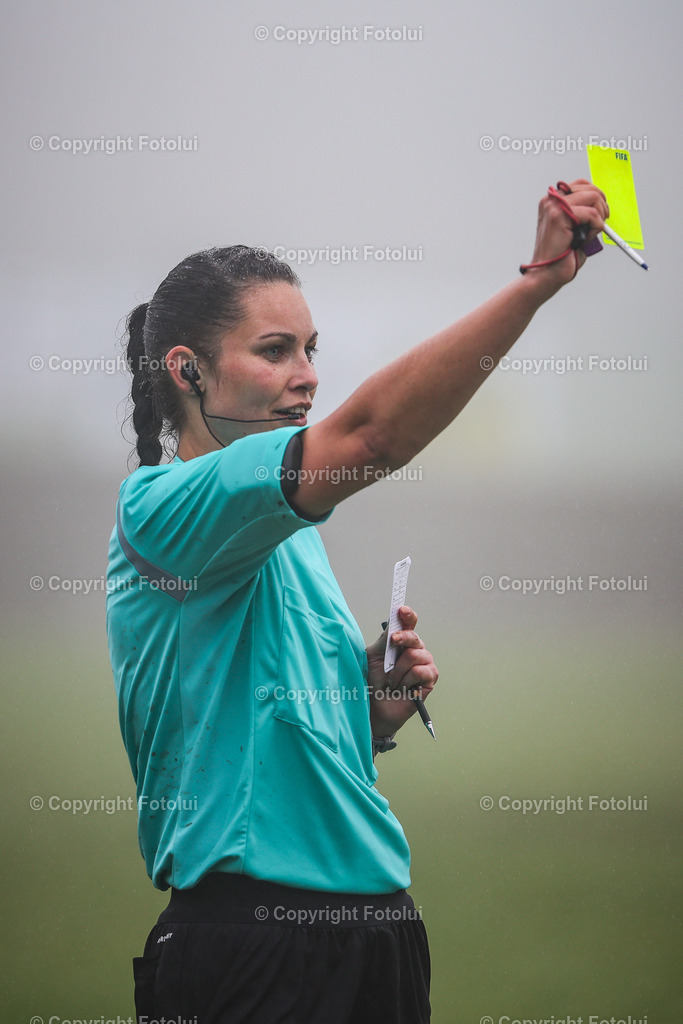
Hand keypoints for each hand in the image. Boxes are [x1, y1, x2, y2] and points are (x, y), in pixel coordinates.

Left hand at [365, 606, 438, 737]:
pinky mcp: (430, 679)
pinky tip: (402, 688)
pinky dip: (406, 681)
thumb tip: (394, 624)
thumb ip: (385, 639)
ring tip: (392, 682)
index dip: (407, 615)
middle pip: (413, 636)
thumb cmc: (373, 680)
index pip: (409, 623)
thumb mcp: (374, 656)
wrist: (376, 706)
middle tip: (392, 644)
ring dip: (398, 671)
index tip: (401, 610)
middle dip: (401, 639)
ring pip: (414, 655)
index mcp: (402, 641)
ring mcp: (425, 663)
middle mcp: (416, 649)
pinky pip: (420, 671)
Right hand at [524, 178, 608, 291]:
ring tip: (591, 232)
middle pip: (589, 188)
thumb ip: (583, 213)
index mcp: (552, 202)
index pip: (581, 185)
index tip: (601, 211)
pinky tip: (587, 237)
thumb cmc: (560, 256)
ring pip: (592, 197)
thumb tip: (601, 206)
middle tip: (601, 222)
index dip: (596, 196)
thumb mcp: (574, 228)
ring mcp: (554, 206)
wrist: (547, 274)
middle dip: (602, 205)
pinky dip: (596, 227)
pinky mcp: (559, 216)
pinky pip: (592, 214)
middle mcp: (551, 201)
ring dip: (599, 216)